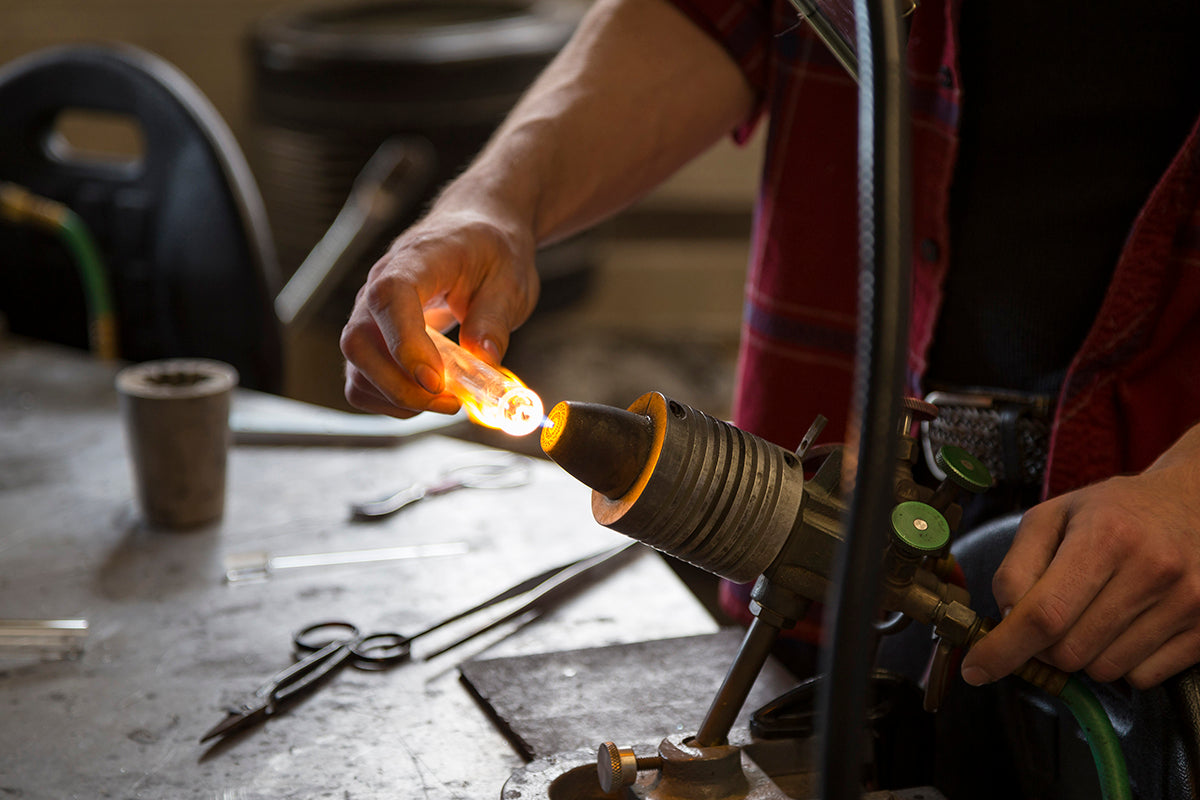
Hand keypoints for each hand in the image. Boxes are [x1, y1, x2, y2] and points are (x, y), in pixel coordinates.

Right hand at [339, 206, 538, 417]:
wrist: (475, 232)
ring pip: (356, 369)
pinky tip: (427, 397)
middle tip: (451, 401)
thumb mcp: (510, 280)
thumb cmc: (490, 249)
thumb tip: (484, 361)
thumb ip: (495, 320)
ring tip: (447, 400)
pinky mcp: (374, 339)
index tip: (435, 380)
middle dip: (401, 386)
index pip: (390, 298)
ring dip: (398, 398)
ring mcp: (370, 314)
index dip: (405, 344)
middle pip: (358, 342)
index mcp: (416, 260)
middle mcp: (379, 286)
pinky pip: (362, 380)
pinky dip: (390, 400)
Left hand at [961, 425, 1199, 688]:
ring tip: (1094, 611)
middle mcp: (1151, 570)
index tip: (977, 668)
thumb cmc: (1114, 511)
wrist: (1193, 503)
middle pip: (1070, 651)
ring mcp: (1186, 602)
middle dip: (1044, 647)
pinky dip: (1122, 662)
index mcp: (1106, 536)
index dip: (1004, 649)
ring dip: (1083, 654)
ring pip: (1103, 670)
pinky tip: (1127, 624)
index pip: (1044, 614)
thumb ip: (1016, 566)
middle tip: (1052, 617)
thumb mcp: (1052, 517)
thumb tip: (1005, 622)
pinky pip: (1142, 678)